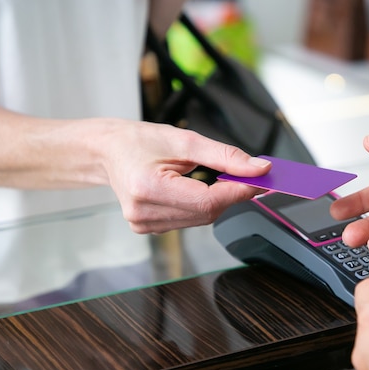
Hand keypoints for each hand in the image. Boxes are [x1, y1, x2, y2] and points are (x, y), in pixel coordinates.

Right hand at [103, 121, 270, 232]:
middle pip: (207, 212)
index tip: (261, 180)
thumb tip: (258, 169)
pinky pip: (189, 220)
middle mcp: (143, 212)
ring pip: (201, 218)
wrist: (108, 152)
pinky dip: (202, 206)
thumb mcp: (186, 141)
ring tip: (218, 178)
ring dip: (217, 200)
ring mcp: (144, 224)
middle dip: (232, 194)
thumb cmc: (139, 141)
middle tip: (248, 176)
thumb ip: (225, 156)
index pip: (207, 201)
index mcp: (148, 188)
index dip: (238, 192)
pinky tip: (196, 190)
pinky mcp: (148, 228)